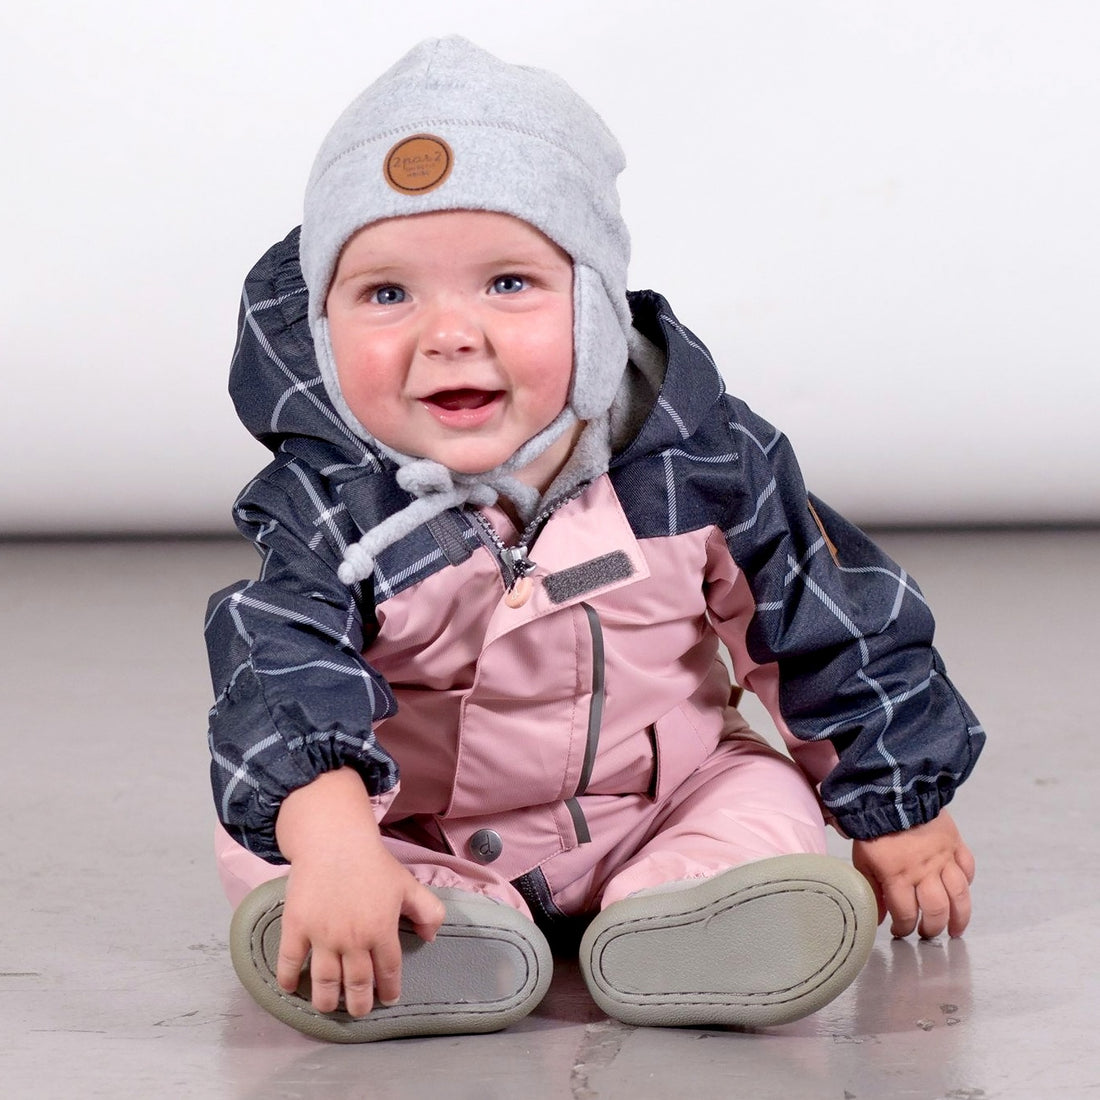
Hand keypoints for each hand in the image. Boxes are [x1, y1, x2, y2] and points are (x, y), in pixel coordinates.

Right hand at [274, 769, 445, 1016]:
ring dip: (327, 1000)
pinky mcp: (296, 927)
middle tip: (358, 1009)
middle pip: (356, 984)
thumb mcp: (407, 884)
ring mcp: (322, 936)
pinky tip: (291, 988)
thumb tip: (431, 937)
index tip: (387, 999)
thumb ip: (426, 910)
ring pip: (324, 982)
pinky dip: (289, 979)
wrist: (334, 840)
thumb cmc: (372, 862)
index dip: (389, 989)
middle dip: (359, 1003)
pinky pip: (289, 962)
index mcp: (381, 930)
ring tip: (329, 1006)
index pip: (388, 971)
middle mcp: (353, 940)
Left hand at [851, 810, 974, 938]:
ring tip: (955, 929)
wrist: (892, 792)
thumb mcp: (863, 859)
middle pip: (937, 910)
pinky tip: (961, 890)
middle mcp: (924, 871)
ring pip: (959, 895)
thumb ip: (871, 889)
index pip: (906, 914)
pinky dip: (967, 882)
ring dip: (959, 916)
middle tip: (927, 933)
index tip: (900, 931)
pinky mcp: (955, 844)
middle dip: (933, 928)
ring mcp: (943, 858)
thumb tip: (878, 916)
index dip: (904, 928)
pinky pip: (968, 868)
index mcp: (897, 876)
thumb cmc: (873, 827)